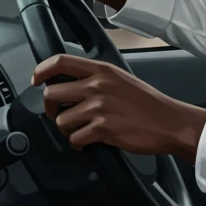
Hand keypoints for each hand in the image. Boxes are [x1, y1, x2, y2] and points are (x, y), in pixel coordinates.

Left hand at [33, 54, 205, 162]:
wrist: (169, 122)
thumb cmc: (147, 103)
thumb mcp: (121, 79)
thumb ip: (97, 79)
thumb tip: (71, 86)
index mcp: (101, 70)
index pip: (60, 62)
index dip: (42, 71)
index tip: (36, 80)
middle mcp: (96, 85)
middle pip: (51, 94)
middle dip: (50, 109)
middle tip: (58, 115)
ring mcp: (98, 107)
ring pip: (61, 120)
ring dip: (67, 130)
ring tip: (80, 131)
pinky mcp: (102, 128)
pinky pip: (75, 138)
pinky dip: (79, 143)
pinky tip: (88, 142)